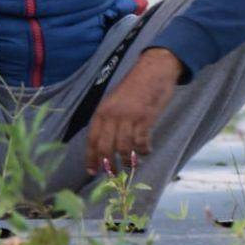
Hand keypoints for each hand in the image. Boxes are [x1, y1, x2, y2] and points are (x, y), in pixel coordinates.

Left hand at [84, 48, 182, 175]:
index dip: (91, 158)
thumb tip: (106, 143)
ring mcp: (128, 117)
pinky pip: (141, 142)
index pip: (92, 139)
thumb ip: (109, 118)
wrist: (153, 70)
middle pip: (105, 147)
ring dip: (128, 160)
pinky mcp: (144, 118)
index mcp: (102, 111)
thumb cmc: (135, 86)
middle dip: (108, 165)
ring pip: (123, 148)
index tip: (92, 171)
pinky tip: (147, 151)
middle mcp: (112, 115)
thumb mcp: (115, 100)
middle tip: (113, 174)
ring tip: (133, 164)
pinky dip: (143, 150)